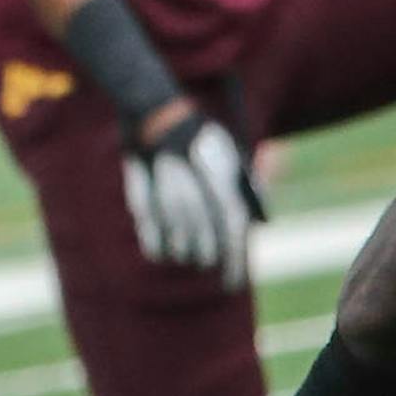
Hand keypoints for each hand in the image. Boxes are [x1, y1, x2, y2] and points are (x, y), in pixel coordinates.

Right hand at [121, 107, 264, 286]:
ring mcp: (166, 197)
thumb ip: (243, 189)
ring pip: (179, 243)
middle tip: (207, 260)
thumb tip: (254, 225)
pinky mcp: (141, 198)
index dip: (235, 262)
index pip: (233, 232)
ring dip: (184, 252)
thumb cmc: (197, 135)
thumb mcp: (229, 154)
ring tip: (186, 252)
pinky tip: (162, 253)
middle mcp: (194, 193)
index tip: (233, 283)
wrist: (155, 112)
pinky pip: (151, 237)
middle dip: (208, 256)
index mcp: (220, 182)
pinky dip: (158, 248)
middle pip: (206, 242)